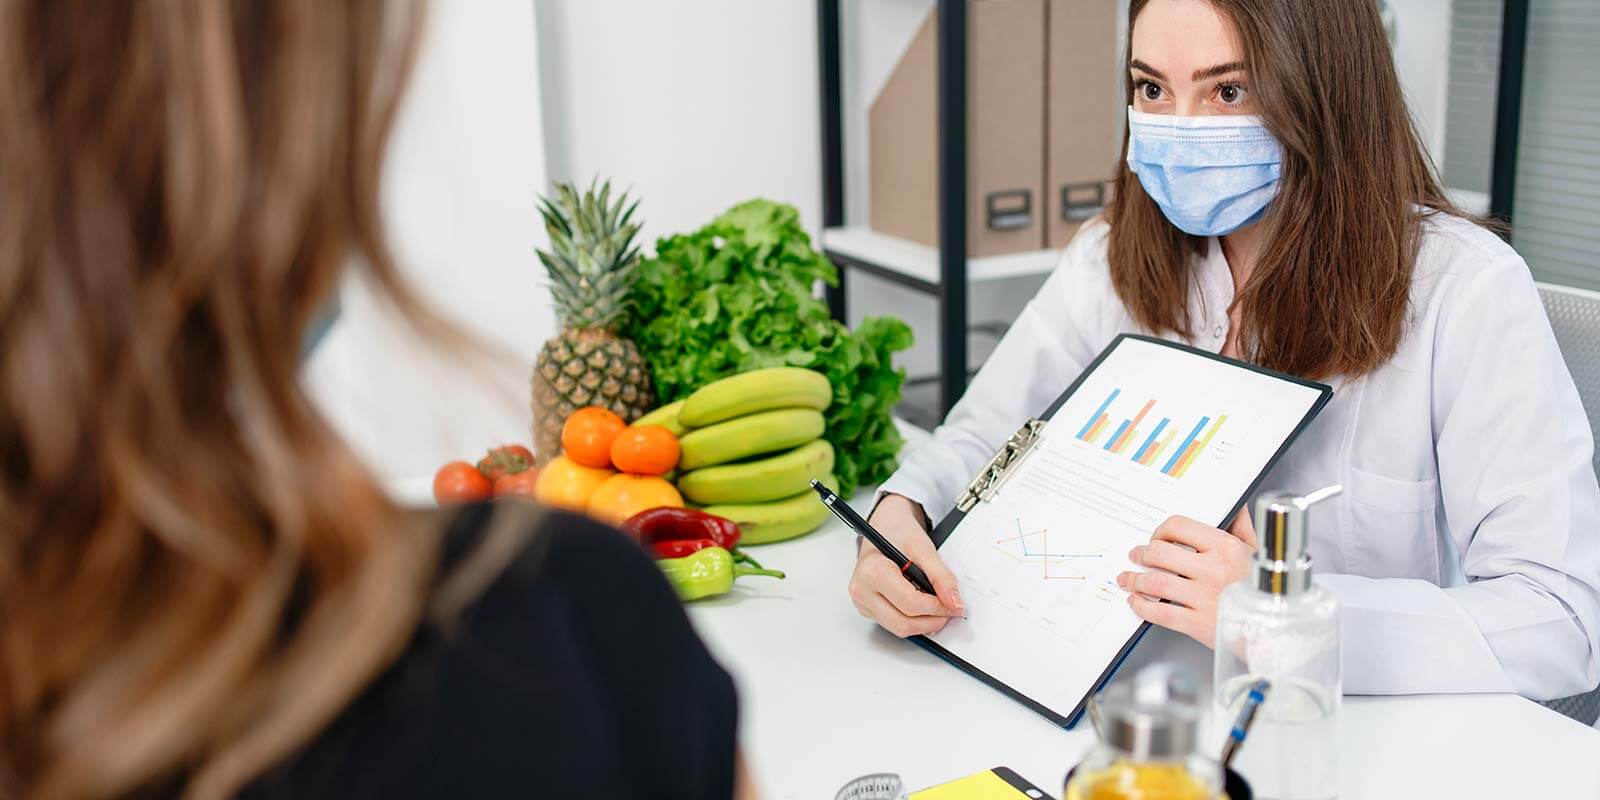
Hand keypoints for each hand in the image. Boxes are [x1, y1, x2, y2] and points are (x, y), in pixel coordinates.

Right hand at [847, 494, 964, 636]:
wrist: (886, 527)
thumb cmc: (899, 534)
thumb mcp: (924, 549)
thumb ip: (942, 577)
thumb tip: (954, 603)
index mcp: (872, 572)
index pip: (909, 603)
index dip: (936, 608)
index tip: (954, 604)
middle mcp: (861, 590)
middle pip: (902, 623)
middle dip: (931, 621)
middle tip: (949, 611)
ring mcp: (862, 602)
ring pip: (898, 629)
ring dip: (923, 624)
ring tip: (937, 608)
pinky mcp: (867, 609)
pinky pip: (894, 625)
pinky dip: (913, 620)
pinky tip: (922, 605)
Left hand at [1117, 508, 1255, 647]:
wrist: (1277, 630)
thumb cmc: (1266, 591)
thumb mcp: (1258, 553)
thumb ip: (1242, 527)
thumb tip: (1235, 505)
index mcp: (1226, 548)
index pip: (1178, 527)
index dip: (1161, 531)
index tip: (1157, 538)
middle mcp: (1213, 570)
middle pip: (1160, 553)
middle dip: (1142, 554)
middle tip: (1136, 556)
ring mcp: (1204, 598)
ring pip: (1155, 582)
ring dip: (1134, 579)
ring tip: (1128, 579)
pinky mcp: (1198, 624)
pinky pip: (1160, 613)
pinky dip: (1142, 607)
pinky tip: (1137, 602)